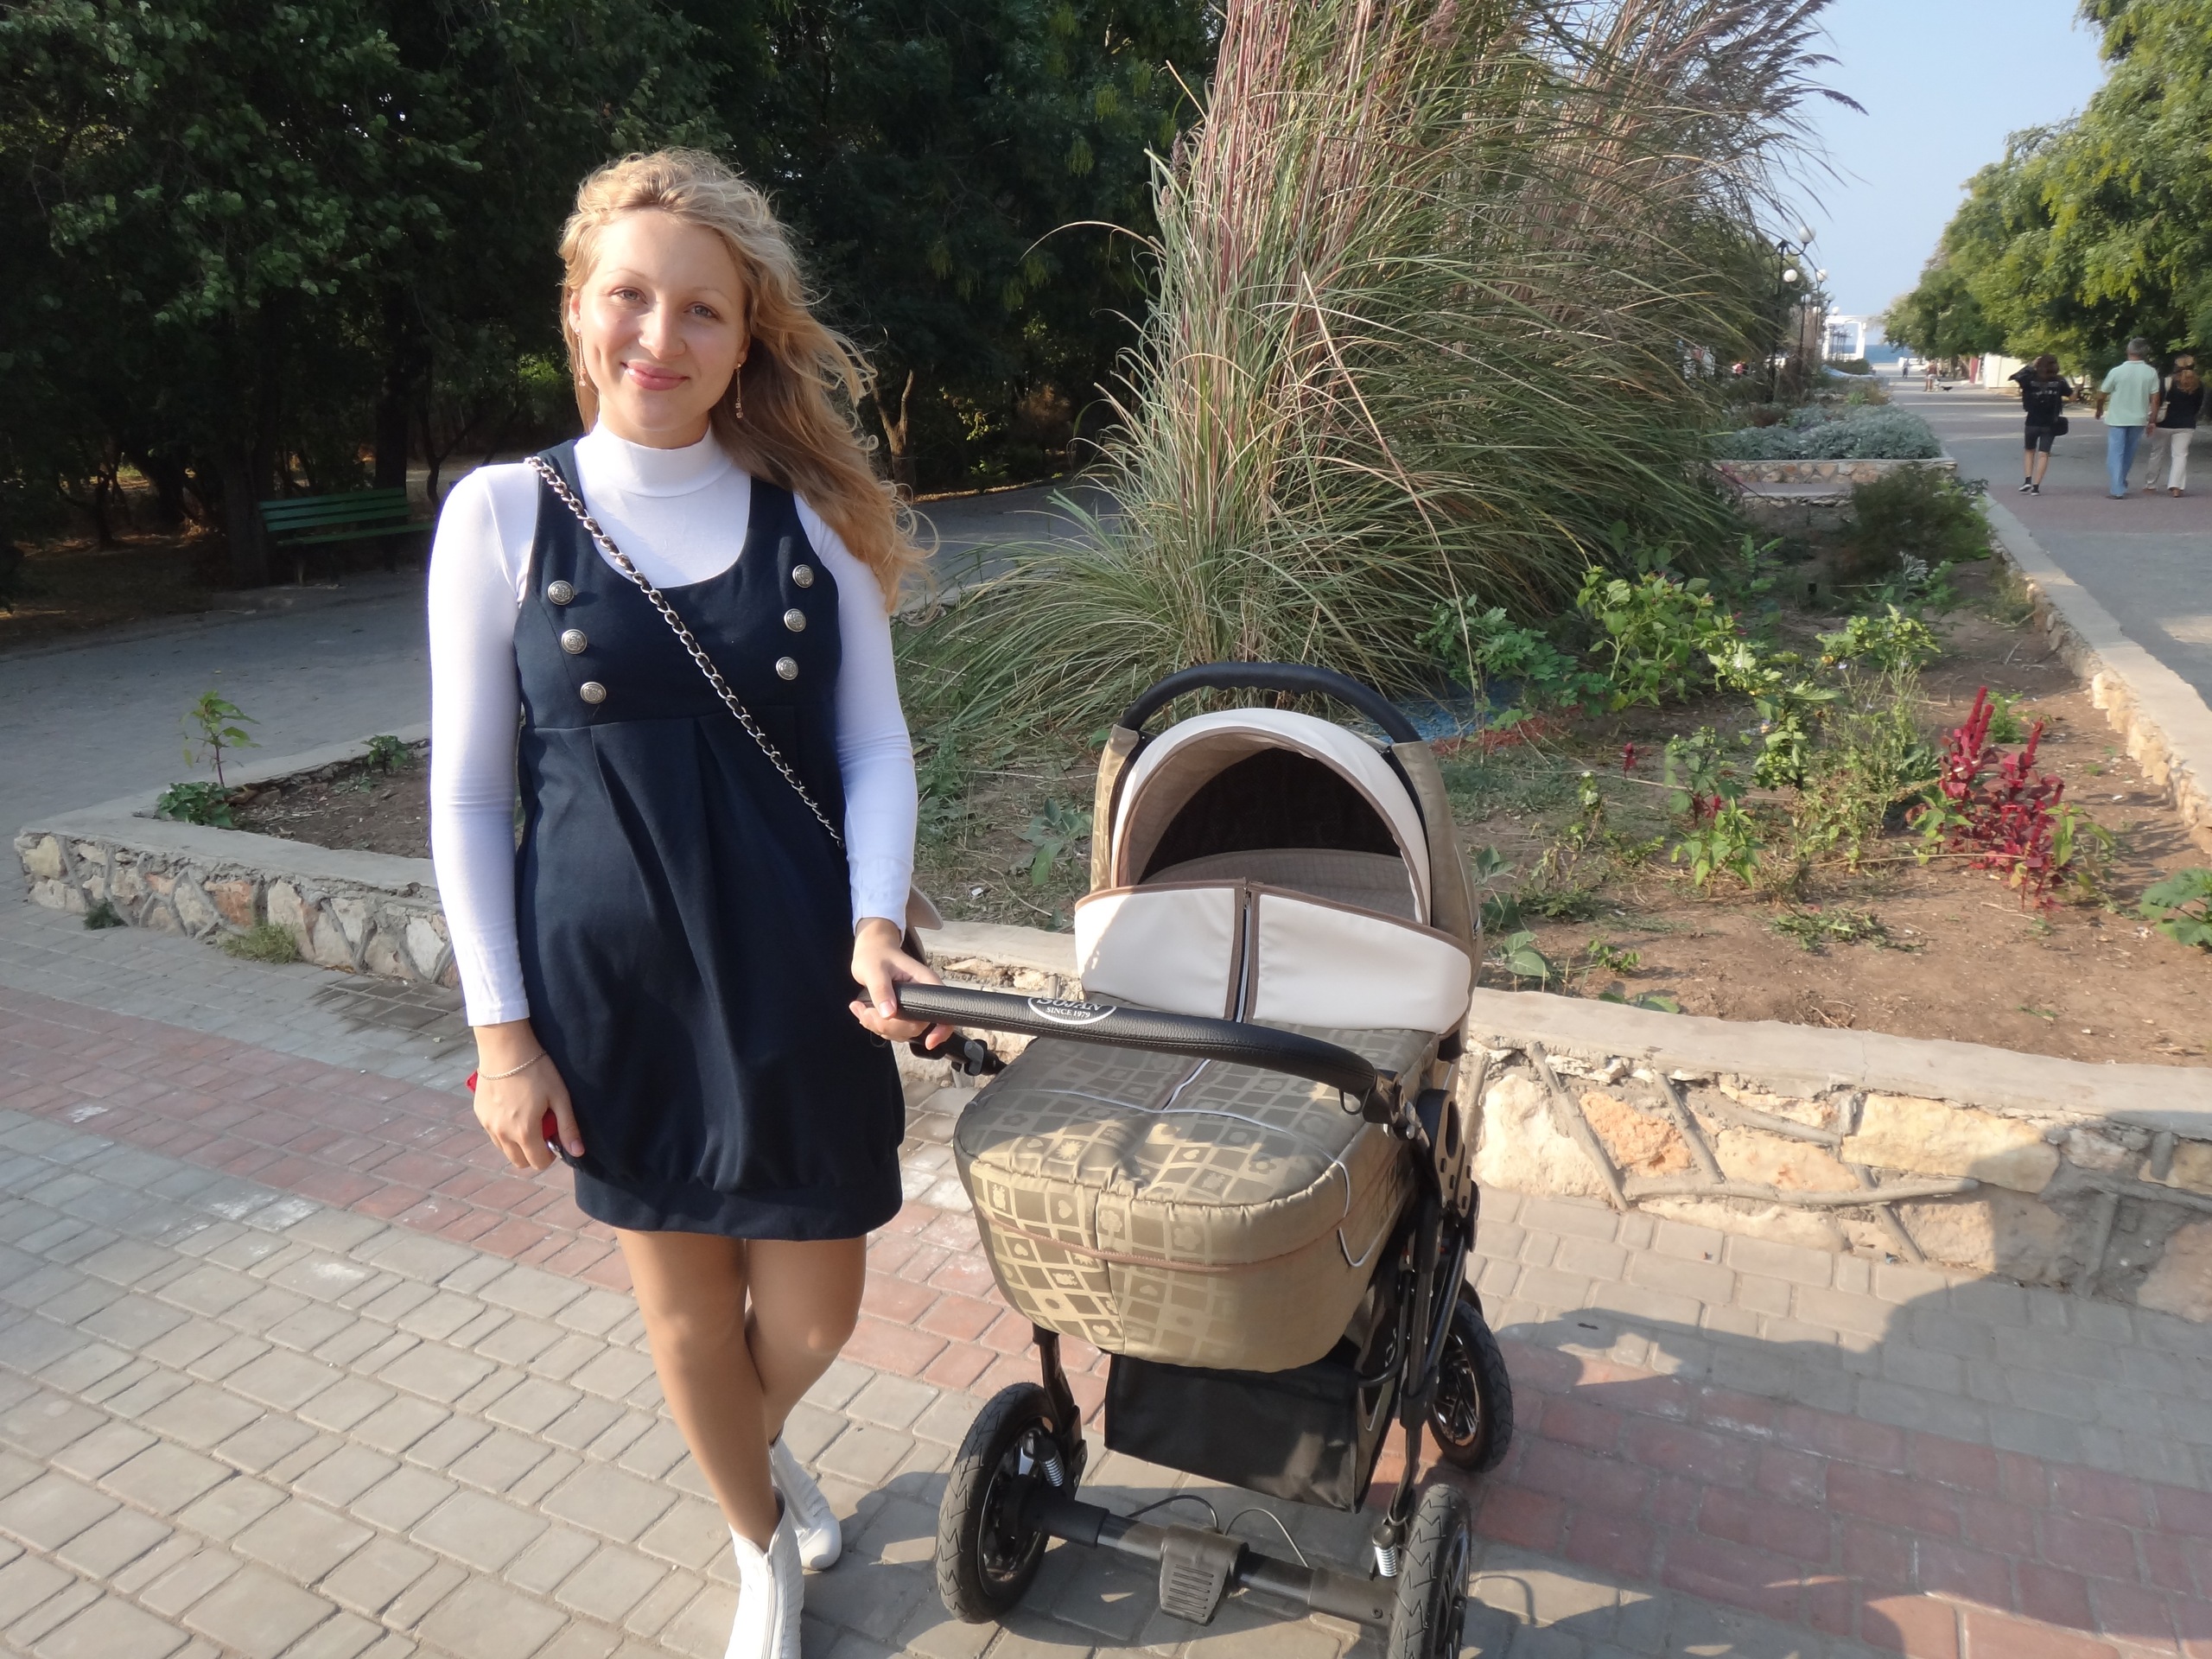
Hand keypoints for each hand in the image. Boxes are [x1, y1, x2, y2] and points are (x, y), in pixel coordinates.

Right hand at [472, 1019, 580, 1172]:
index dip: (549, 1156)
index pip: (537, 1162)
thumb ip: (567, 1127)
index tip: (554, 1140)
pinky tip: (512, 1109)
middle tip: (541, 1130)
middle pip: (519, 1161)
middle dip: (532, 1153)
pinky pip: (493, 1133)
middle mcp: (502, 1134)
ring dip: (516, 1143)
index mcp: (524, 1132)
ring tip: (526, 1118)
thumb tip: (578, 1153)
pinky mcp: (479, 1114)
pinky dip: (503, 1130)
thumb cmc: (537, 1070)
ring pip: (504, 1149)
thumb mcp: (559, 1097)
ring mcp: (488, 1125)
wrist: (505, 1048)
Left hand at [849, 917, 952, 1047]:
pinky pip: (893, 1029)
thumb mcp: (874, 970)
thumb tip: (889, 1013)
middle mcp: (923, 996)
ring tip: (860, 1009)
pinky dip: (876, 1026)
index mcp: (925, 982)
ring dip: (878, 1027)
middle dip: (889, 1026)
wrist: (871, 951)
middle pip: (916, 1027)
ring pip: (902, 1031)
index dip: (941, 1029)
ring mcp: (913, 1006)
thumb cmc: (875, 955)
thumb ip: (881, 990)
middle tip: (865, 1012)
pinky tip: (863, 1012)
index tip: (929, 1042)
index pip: (942, 1010)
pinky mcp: (902, 1013)